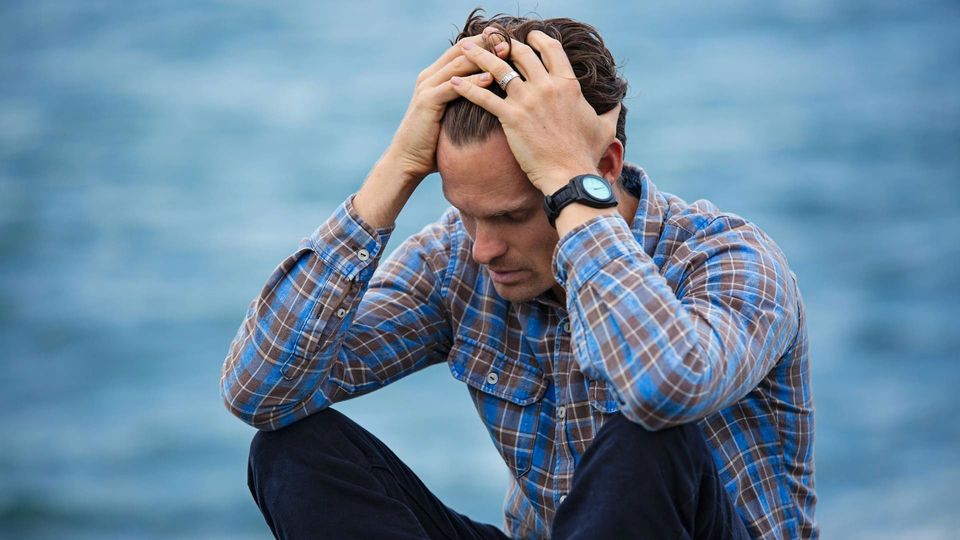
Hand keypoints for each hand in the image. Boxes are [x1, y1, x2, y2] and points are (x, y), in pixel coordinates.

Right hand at [353, 35, 503, 228]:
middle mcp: (430, 76)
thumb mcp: (452, 115)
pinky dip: (472, 82)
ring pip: (458, 64)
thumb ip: (466, 100)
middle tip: (510, 39)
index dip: (485, 41)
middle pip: (461, 50)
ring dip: (483, 57)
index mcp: (436, 76)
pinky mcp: (427, 102)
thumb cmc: (433, 142)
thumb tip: (493, 98)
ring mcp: (427, 87)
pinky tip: (490, 79)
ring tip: (505, 52)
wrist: (407, 160)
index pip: (463, 49)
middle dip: (486, 43)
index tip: (508, 38)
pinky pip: (453, 87)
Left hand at [450, 30, 619, 194]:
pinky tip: (452, 82)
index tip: (526, 36)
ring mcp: (528, 100)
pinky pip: (483, 97)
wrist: (570, 176)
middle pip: (521, 53)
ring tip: (463, 48)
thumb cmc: (586, 155)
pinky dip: (466, 88)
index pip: (550, 49)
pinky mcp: (511, 117)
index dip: (536, 39)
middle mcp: (547, 86)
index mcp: (568, 84)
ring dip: (478, 55)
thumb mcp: (605, 128)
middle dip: (503, 42)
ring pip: (498, 68)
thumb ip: (611, 110)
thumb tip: (618, 102)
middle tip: (489, 38)